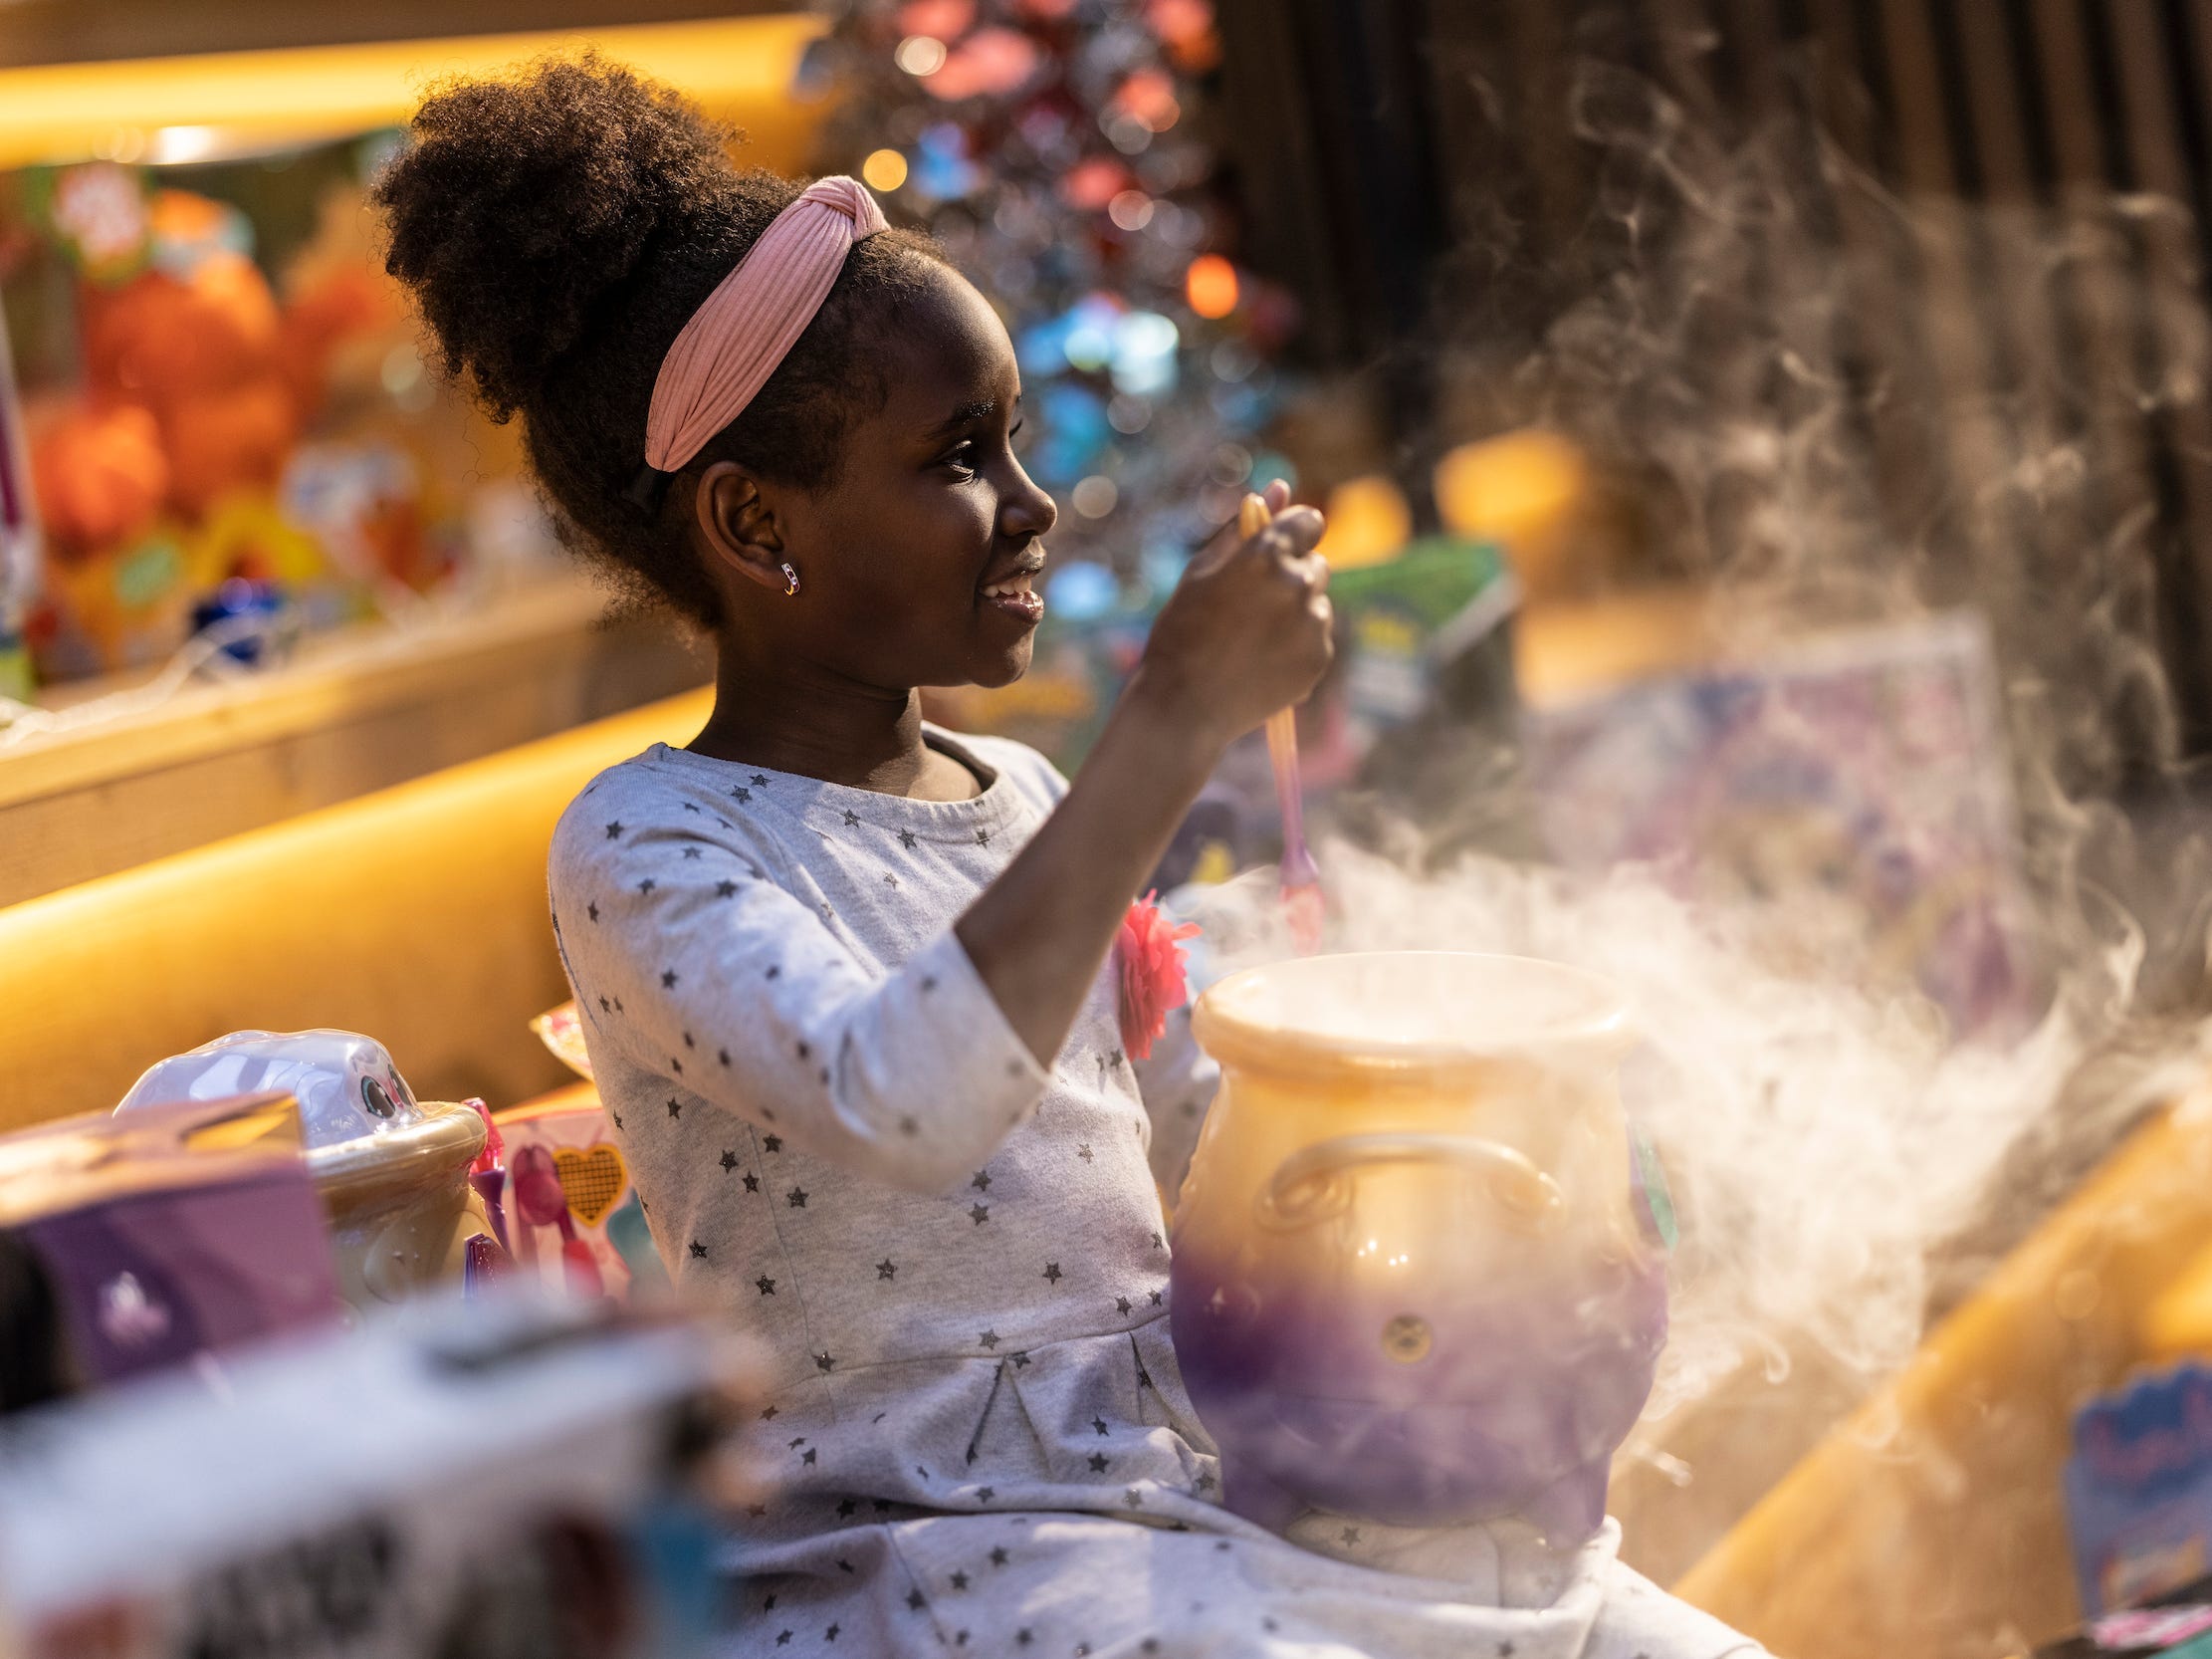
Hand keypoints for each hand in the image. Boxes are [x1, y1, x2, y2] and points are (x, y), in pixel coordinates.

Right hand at [1125, 479, 1333, 752]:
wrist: (1186, 706)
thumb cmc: (1182, 633)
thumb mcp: (1202, 572)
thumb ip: (1243, 528)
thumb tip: (1280, 486)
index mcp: (1267, 553)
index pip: (1308, 522)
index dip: (1291, 535)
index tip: (1277, 550)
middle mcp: (1298, 583)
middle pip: (1316, 565)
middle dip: (1292, 578)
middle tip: (1252, 607)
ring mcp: (1313, 622)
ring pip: (1316, 605)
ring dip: (1295, 614)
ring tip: (1252, 641)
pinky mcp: (1320, 657)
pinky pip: (1317, 639)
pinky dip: (1298, 646)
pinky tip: (1261, 662)